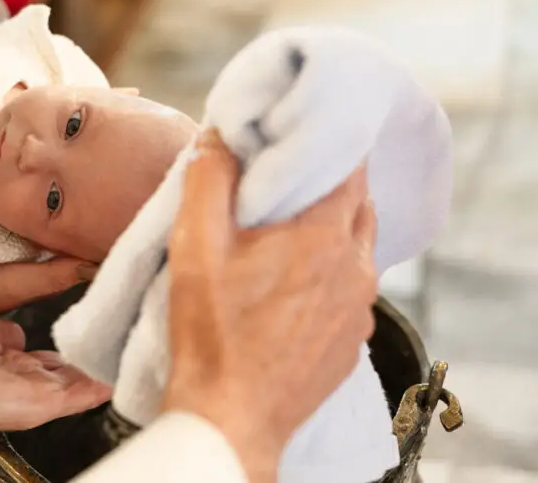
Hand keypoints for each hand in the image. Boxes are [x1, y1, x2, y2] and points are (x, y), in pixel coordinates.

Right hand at [163, 129, 376, 482]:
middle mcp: (355, 269)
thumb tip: (220, 138)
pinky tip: (292, 285)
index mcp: (323, 237)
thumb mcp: (194, 245)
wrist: (231, 415)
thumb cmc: (212, 332)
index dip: (326, 146)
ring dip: (331, 230)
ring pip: (358, 248)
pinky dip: (330, 274)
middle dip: (330, 184)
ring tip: (288, 232)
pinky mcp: (352, 341)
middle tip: (290, 179)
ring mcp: (359, 310)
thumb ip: (208, 181)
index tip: (299, 138)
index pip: (349, 168)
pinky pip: (351, 290)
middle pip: (358, 205)